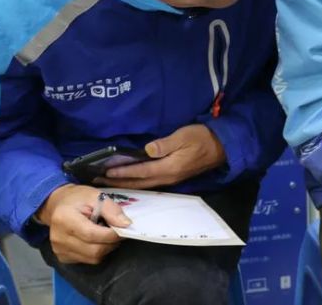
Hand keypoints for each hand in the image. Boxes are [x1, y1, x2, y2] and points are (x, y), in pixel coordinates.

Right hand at [35, 184, 129, 263]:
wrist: (58, 205)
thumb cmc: (77, 199)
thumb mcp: (96, 196)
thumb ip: (111, 210)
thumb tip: (126, 225)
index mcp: (64, 219)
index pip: (92, 235)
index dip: (111, 234)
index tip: (123, 228)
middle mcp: (59, 238)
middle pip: (94, 250)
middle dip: (111, 242)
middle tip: (116, 231)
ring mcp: (60, 250)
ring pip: (93, 258)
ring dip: (106, 248)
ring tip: (105, 234)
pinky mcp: (63, 257)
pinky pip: (88, 260)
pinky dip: (97, 252)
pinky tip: (95, 240)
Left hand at [101, 124, 226, 188]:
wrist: (221, 147)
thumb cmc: (202, 138)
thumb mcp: (184, 136)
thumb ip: (165, 144)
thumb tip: (147, 149)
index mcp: (169, 167)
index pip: (141, 171)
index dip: (123, 172)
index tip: (106, 171)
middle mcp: (168, 177)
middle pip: (139, 182)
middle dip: (119, 182)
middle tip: (99, 180)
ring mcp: (171, 179)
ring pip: (144, 185)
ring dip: (126, 184)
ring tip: (110, 182)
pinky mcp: (174, 177)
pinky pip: (151, 183)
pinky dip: (137, 182)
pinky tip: (130, 180)